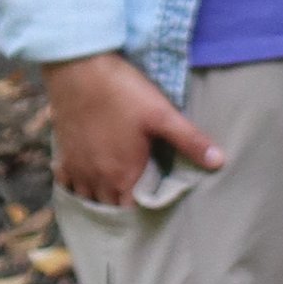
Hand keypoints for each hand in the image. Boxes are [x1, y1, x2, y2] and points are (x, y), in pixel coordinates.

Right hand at [46, 51, 224, 206]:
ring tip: (113, 197)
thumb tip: (220, 161)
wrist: (79, 68)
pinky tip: (85, 181)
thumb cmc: (123, 91)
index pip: (132, 213)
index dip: (144, 214)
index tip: (155, 210)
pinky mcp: (62, 153)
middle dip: (122, 212)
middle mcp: (96, 179)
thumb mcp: (162, 114)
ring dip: (99, 202)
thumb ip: (190, 141)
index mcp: (123, 175)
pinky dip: (75, 187)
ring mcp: (76, 168)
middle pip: (108, 209)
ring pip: (86, 199)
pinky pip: (65, 183)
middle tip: (137, 206)